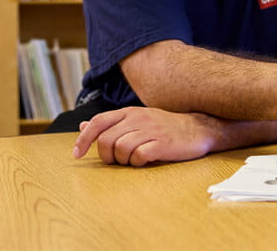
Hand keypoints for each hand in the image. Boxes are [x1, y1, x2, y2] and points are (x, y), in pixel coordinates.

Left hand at [72, 107, 217, 165]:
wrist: (199, 129)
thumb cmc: (166, 127)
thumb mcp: (137, 120)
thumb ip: (110, 123)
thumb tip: (83, 126)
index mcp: (130, 113)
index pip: (98, 122)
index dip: (84, 138)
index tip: (77, 154)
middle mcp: (138, 119)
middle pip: (106, 140)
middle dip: (106, 155)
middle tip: (116, 160)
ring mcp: (151, 131)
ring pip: (121, 149)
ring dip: (123, 160)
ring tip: (134, 159)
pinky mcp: (162, 144)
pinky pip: (139, 156)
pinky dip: (138, 163)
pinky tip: (145, 160)